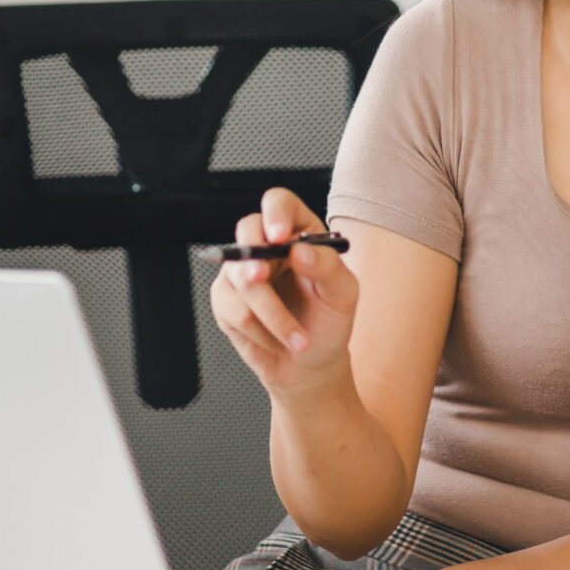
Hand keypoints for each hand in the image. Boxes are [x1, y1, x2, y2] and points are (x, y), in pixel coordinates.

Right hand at [208, 189, 359, 397]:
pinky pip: (232, 308)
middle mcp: (267, 247)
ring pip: (241, 277)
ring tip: (296, 337)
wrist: (310, 365)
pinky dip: (259, 330)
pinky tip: (275, 339)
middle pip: (247, 229)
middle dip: (255, 256)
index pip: (279, 203)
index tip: (279, 237)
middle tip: (263, 277)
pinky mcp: (226, 299)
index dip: (276, 213)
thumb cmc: (328, 322)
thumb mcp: (343, 294)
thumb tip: (300, 250)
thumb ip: (327, 267)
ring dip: (271, 314)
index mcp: (298, 233)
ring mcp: (242, 271)